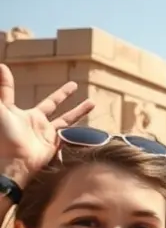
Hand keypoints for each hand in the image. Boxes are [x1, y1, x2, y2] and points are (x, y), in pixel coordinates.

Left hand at [0, 64, 93, 183]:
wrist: (12, 161)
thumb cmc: (2, 135)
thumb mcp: (2, 108)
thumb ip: (4, 90)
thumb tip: (2, 66)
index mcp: (25, 114)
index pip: (33, 97)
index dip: (41, 89)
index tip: (48, 80)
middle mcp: (37, 124)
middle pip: (53, 106)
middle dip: (64, 96)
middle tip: (75, 86)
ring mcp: (47, 135)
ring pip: (67, 120)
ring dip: (79, 111)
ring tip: (93, 102)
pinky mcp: (56, 146)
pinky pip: (70, 136)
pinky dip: (79, 130)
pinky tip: (89, 123)